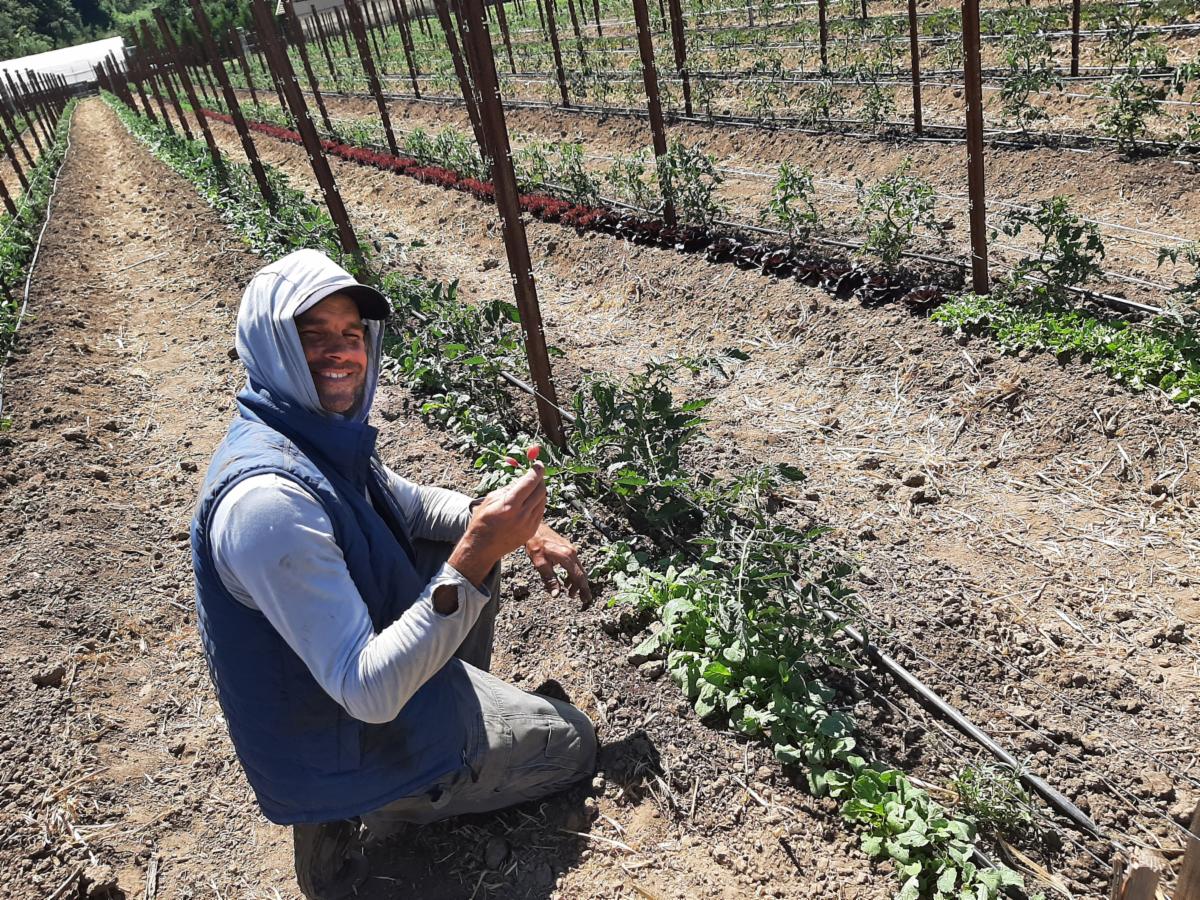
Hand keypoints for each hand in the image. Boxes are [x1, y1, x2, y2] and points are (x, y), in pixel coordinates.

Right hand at [449, 451, 545, 587]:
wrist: (482, 548)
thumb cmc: (482, 521)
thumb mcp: (490, 499)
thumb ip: (508, 488)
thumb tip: (522, 478)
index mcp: (510, 505)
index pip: (530, 482)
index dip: (537, 471)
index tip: (538, 464)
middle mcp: (522, 515)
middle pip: (540, 491)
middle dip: (540, 480)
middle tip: (536, 474)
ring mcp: (529, 524)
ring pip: (543, 501)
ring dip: (540, 491)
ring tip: (532, 487)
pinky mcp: (531, 531)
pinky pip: (540, 511)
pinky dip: (538, 503)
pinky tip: (530, 501)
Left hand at [526, 523, 591, 605]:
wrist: (533, 528)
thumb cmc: (535, 544)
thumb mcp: (540, 563)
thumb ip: (549, 579)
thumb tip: (556, 594)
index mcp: (567, 557)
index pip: (578, 576)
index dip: (582, 589)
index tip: (585, 599)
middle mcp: (572, 552)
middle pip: (581, 573)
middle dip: (582, 587)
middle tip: (583, 599)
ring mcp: (571, 549)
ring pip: (578, 569)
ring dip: (576, 581)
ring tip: (570, 592)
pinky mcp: (567, 548)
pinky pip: (574, 564)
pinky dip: (572, 574)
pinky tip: (566, 580)